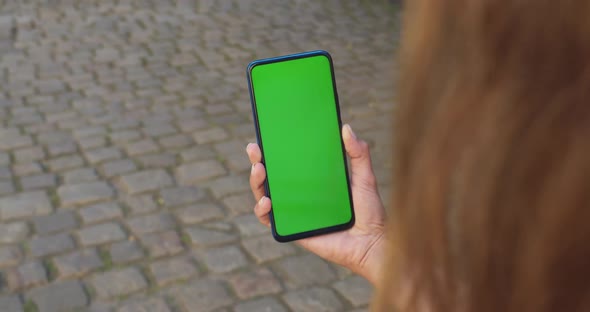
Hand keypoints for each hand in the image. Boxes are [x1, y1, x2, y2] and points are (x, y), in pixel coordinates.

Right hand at [246, 124, 385, 284]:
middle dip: (257, 161)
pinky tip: (267, 201)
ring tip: (259, 170)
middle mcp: (300, 195)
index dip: (273, 149)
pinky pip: (269, 221)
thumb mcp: (365, 177)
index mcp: (313, 180)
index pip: (288, 161)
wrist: (372, 243)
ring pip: (264, 195)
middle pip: (271, 176)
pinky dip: (262, 210)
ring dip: (256, 182)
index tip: (265, 134)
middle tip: (255, 149)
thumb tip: (346, 127)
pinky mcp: (292, 229)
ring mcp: (294, 212)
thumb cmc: (369, 212)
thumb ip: (359, 153)